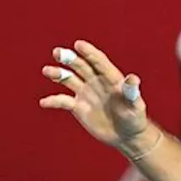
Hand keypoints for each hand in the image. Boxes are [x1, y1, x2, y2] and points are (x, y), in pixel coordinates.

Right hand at [39, 40, 153, 153]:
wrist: (126, 135)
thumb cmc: (135, 119)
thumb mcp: (135, 105)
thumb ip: (131, 92)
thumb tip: (133, 78)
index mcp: (111, 78)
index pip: (99, 62)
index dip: (89, 53)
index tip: (79, 44)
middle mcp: (96, 82)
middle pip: (81, 66)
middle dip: (69, 58)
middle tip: (57, 53)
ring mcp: (86, 93)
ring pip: (68, 79)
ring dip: (58, 74)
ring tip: (47, 71)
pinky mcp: (78, 106)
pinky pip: (63, 101)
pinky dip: (53, 101)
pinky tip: (44, 102)